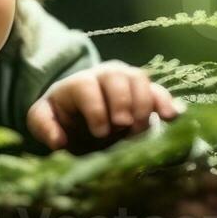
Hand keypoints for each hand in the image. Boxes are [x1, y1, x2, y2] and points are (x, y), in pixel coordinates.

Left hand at [26, 60, 181, 154]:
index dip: (96, 109)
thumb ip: (44, 127)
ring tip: (138, 130)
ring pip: (140, 79)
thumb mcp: (44, 120)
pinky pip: (159, 92)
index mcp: (78, 83)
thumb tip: (57, 141)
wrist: (81, 112)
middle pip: (117, 77)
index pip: (87, 87)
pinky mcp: (145, 93)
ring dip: (143, 105)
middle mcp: (104, 76)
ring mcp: (127, 81)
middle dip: (122, 102)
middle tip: (122, 127)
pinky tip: (173, 117)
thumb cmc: (62, 116)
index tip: (100, 133)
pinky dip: (167, 103)